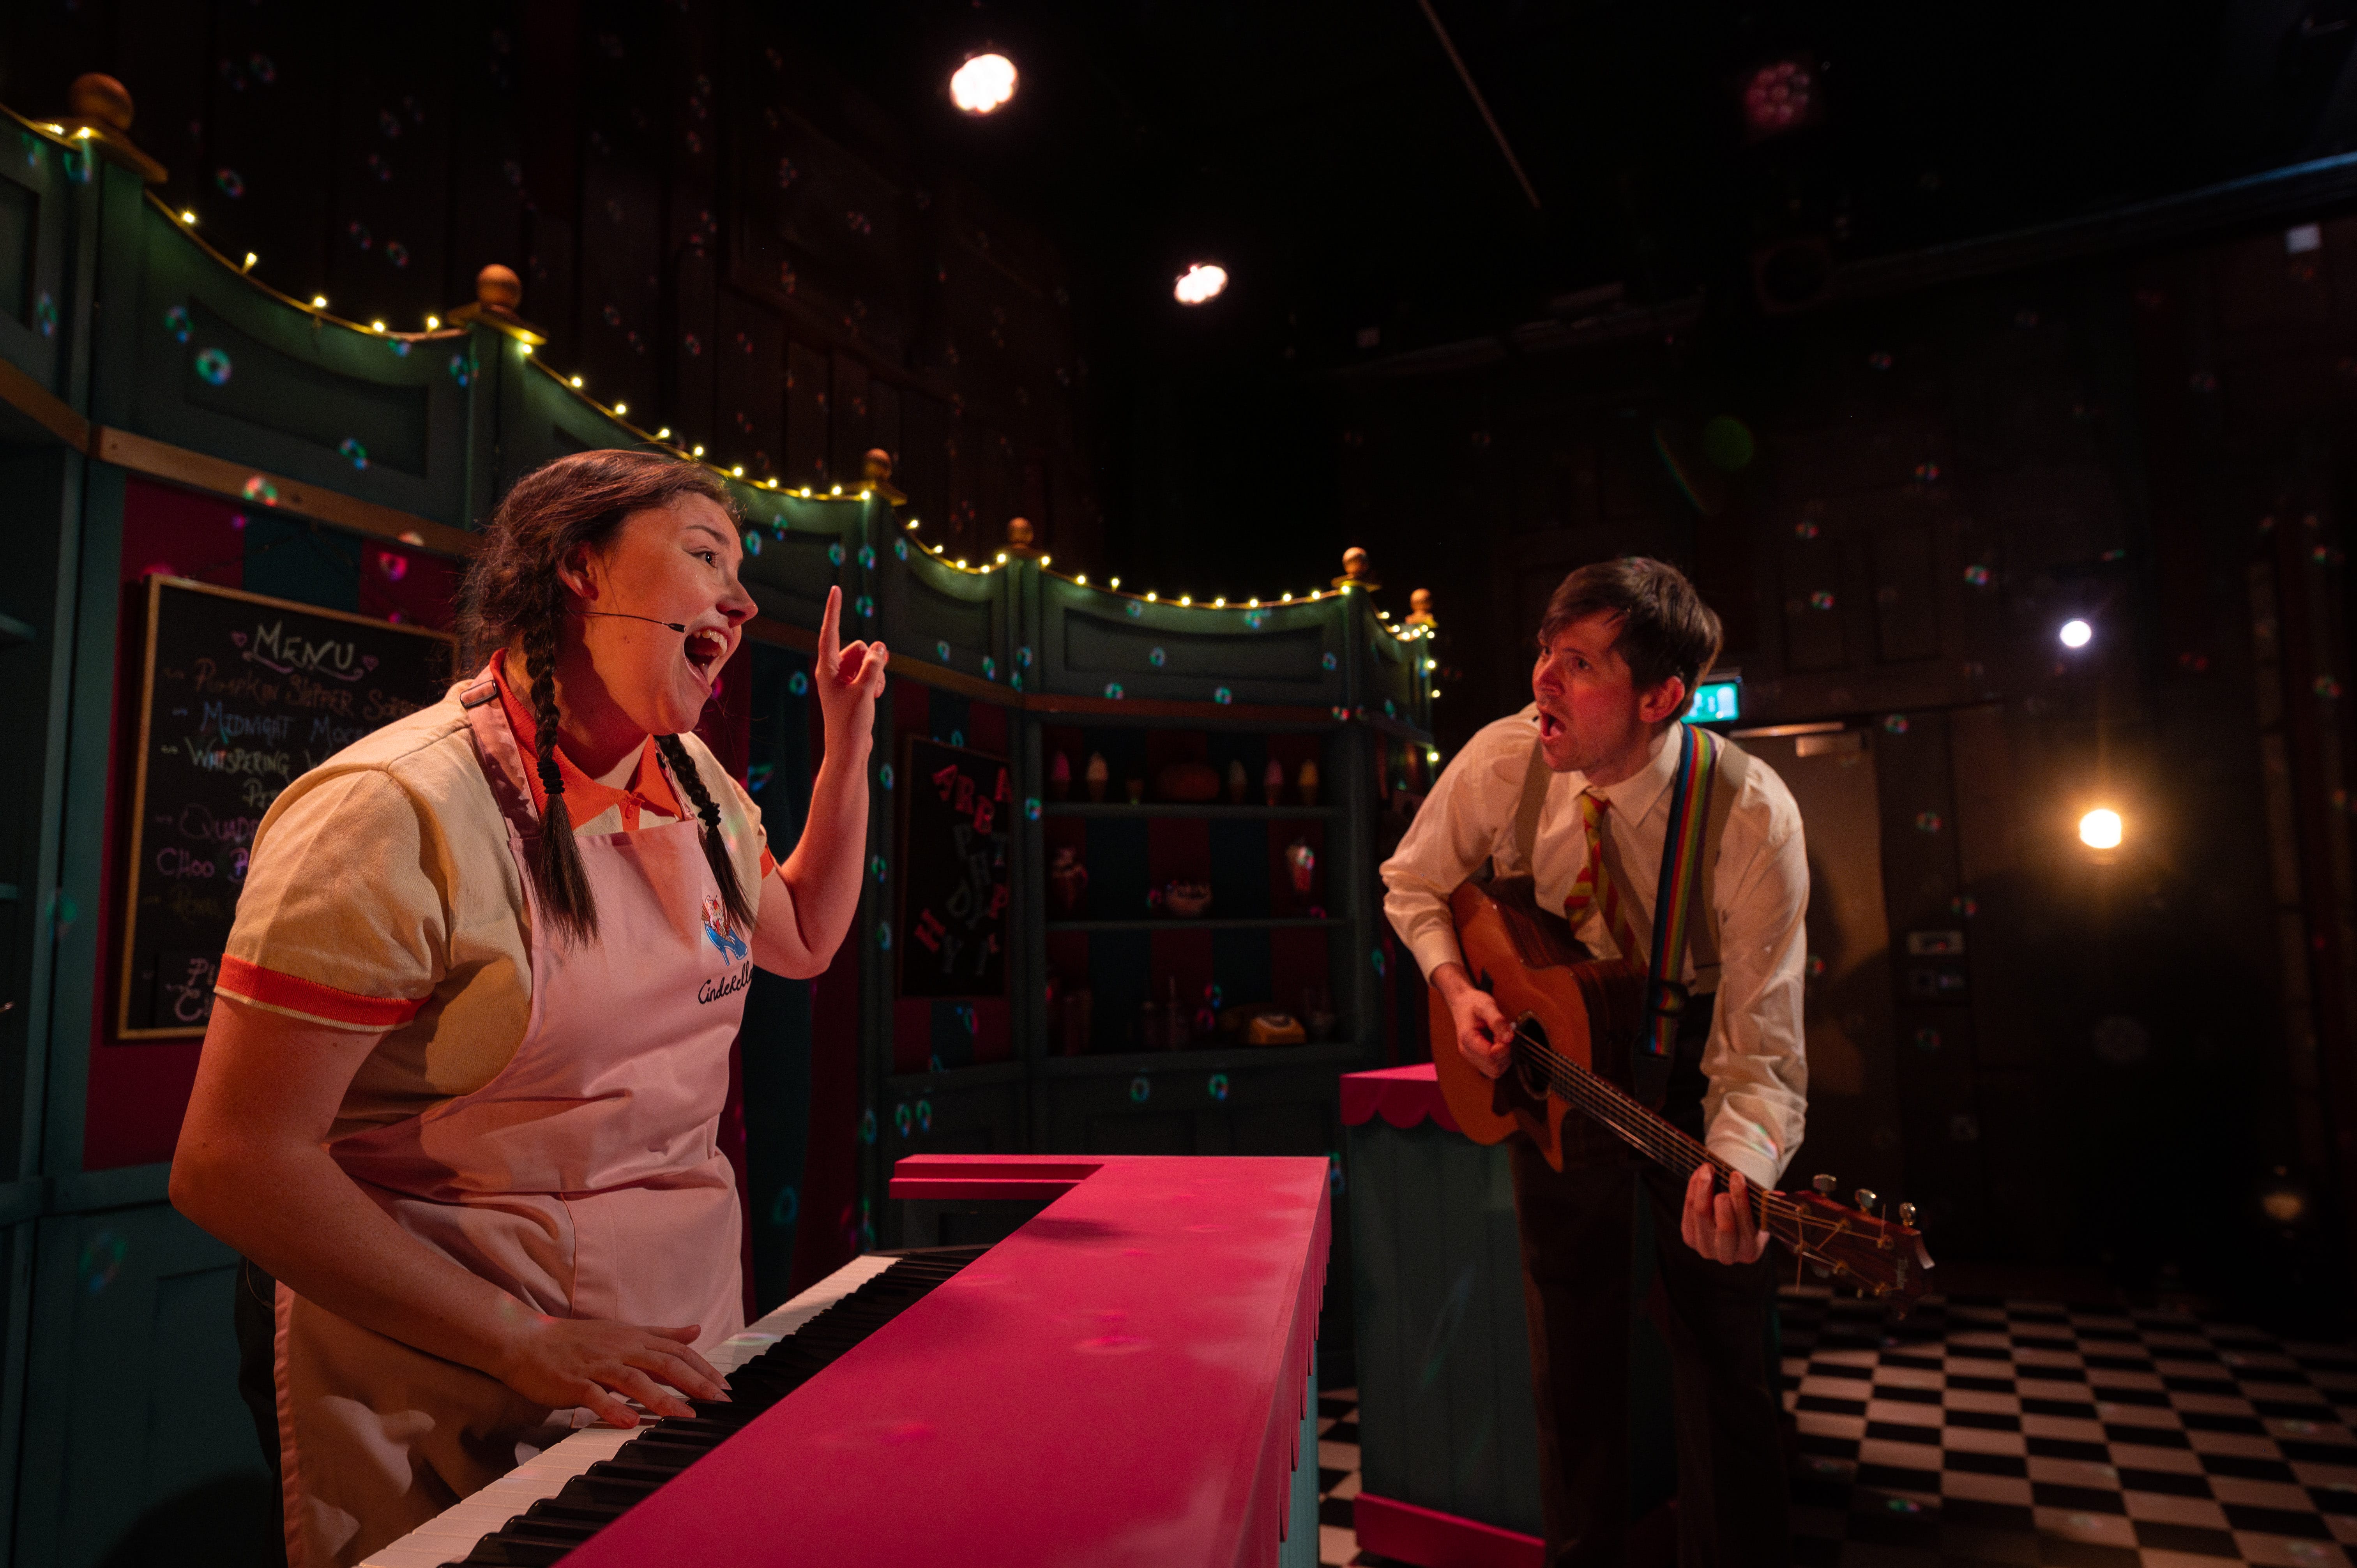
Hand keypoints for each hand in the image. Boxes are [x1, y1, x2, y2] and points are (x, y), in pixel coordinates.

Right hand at [490, 1314, 730, 1427]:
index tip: (725, 1387)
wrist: (526, 1340)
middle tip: (719, 1401)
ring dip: (662, 1399)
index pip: (676, 1351)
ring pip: (634, 1380)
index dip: (703, 1367)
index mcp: (633, 1338)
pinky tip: (630, 1423)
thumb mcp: (623, 1331)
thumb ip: (660, 1333)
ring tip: (686, 1416)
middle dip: (695, 1382)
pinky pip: (596, 1396)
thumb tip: (696, 1330)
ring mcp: (596, 1365)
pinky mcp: (573, 1382)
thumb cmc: (576, 1340)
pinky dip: (613, 1409)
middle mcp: (620, 1349)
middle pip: (664, 1363)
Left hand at [813, 585, 888, 750]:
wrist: (850, 749)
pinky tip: (875, 696)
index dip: (834, 610)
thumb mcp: (865, 689)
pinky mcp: (853, 689)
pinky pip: (870, 673)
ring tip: (873, 693)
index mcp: (827, 669)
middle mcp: (833, 672)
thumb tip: (880, 646)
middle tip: (872, 681)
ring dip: (876, 673)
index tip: (836, 589)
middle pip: (857, 648)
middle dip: (871, 660)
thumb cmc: (851, 722)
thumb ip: (874, 665)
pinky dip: (876, 681)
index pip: (830, 632)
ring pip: (867, 661)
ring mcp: (843, 681)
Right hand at [1434, 963, 1513, 1078]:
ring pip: (1495, 1071)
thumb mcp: (1487, 1006)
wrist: (1462, 1002)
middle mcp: (1467, 1052)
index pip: (1491, 1057)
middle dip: (1504, 1054)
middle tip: (1502, 1036)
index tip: (1505, 1033)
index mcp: (1467, 1040)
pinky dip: (1500, 1058)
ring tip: (1499, 1038)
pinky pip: (1493, 1067)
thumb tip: (1510, 1039)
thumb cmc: (1473, 1003)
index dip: (1504, 1048)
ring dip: (1503, 1057)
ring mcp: (1471, 1057)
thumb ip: (1498, 1022)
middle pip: (1494, 1069)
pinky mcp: (1477, 1059)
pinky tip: (1497, 1043)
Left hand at [1681, 1163, 1767, 1265]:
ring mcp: (1706, 1249)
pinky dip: (1692, 1190)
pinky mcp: (1690, 1239)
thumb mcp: (1762, 1215)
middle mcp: (1727, 1256)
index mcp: (1750, 1252)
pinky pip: (1687, 1212)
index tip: (1737, 1176)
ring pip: (1701, 1216)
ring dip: (1703, 1189)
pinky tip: (1699, 1175)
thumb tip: (1778, 1196)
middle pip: (1724, 1226)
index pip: (1746, 1226)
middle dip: (1722, 1197)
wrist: (1731, 1224)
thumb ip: (1769, 1206)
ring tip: (1708, 1169)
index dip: (1741, 1200)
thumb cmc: (1750, 1216)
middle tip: (1719, 1173)